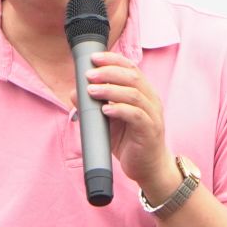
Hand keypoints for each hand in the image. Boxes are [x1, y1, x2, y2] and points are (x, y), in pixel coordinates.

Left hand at [83, 49, 172, 192]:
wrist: (148, 168)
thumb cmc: (129, 141)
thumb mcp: (108, 121)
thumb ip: (94, 106)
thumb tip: (74, 93)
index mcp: (143, 93)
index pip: (130, 68)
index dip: (113, 60)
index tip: (94, 58)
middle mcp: (151, 100)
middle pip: (132, 77)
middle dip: (108, 72)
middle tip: (89, 75)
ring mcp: (152, 115)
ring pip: (134, 94)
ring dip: (110, 90)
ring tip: (92, 91)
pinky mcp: (150, 131)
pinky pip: (136, 116)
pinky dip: (119, 110)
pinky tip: (105, 109)